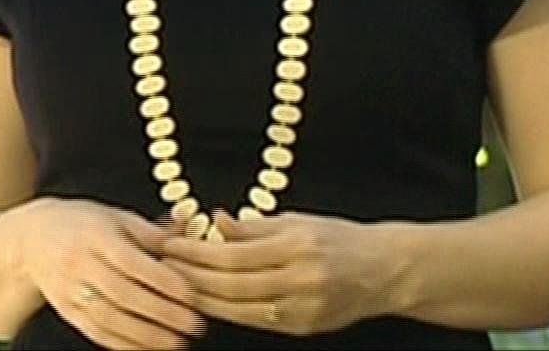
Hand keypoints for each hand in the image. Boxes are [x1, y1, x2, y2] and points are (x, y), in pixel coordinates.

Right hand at [15, 197, 208, 349]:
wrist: (32, 238)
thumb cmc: (81, 224)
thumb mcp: (115, 216)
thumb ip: (151, 232)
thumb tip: (188, 237)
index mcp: (96, 235)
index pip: (131, 261)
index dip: (163, 280)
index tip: (190, 293)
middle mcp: (80, 263)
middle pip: (122, 294)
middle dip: (161, 313)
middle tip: (193, 323)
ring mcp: (70, 290)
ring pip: (109, 319)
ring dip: (146, 335)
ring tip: (176, 343)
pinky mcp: (67, 311)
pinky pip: (96, 333)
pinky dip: (124, 345)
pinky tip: (148, 348)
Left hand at [153, 209, 406, 336]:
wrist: (383, 270)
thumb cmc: (338, 239)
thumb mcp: (296, 221)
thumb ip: (253, 227)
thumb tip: (215, 221)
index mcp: (296, 244)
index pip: (233, 253)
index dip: (196, 253)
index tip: (171, 246)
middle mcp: (301, 278)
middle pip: (232, 284)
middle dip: (192, 277)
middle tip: (164, 268)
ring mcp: (303, 307)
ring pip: (240, 309)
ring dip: (203, 299)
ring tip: (177, 288)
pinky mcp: (304, 326)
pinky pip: (256, 321)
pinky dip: (229, 313)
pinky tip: (209, 304)